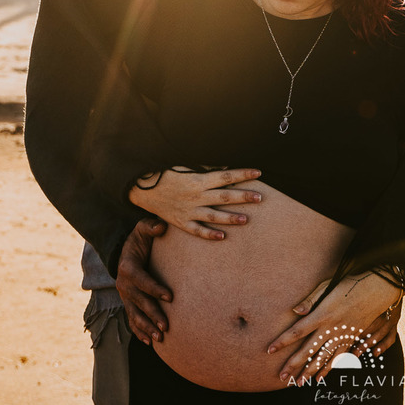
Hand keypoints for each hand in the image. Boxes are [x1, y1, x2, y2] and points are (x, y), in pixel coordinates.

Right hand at [115, 218, 171, 343]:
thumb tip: (161, 226)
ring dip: (146, 327)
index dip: (155, 289)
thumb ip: (151, 226)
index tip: (171, 297)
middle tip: (166, 326)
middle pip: (139, 302)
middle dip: (153, 315)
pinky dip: (138, 331)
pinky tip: (148, 342)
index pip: (142, 281)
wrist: (125, 250)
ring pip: (134, 315)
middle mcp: (123, 285)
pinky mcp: (128, 303)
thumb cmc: (138, 239)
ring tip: (159, 338)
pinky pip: (131, 319)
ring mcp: (125, 296)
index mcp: (128, 268)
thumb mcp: (142, 229)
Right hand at [128, 166, 263, 239]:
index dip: (242, 174)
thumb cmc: (167, 175)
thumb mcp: (187, 167)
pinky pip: (197, 230)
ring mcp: (189, 210)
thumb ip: (207, 169)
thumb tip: (227, 169)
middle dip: (243, 197)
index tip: (258, 173)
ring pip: (213, 215)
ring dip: (230, 218)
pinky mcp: (181, 222)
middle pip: (224, 196)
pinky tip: (222, 237)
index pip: (226, 176)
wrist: (143, 190)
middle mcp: (196, 195)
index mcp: (199, 179)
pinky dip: (209, 234)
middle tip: (260, 198)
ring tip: (246, 220)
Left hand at [267, 272, 403, 385]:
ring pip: (323, 357)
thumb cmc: (350, 283)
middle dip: (294, 364)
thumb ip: (311, 299)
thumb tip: (295, 311)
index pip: (298, 330)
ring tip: (298, 383)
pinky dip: (329, 368)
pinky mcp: (352, 338)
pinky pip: (338, 357)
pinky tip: (320, 377)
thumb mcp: (328, 285)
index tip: (270, 350)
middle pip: (309, 350)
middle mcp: (331, 327)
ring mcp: (342, 335)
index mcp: (322, 314)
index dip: (283, 341)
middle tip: (282, 376)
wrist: (377, 289)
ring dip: (310, 371)